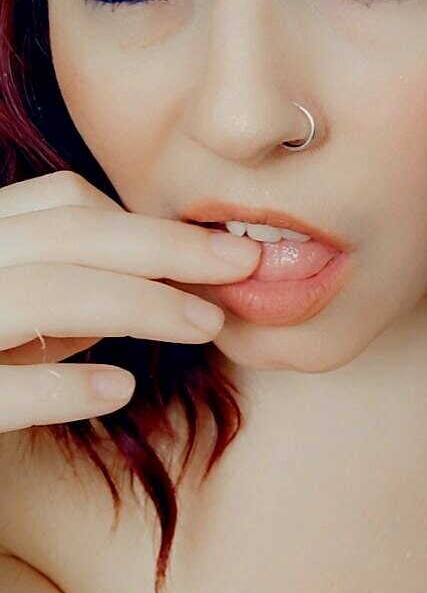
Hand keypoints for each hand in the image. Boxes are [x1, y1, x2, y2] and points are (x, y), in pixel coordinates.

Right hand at [0, 170, 260, 431]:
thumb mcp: (19, 316)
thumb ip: (70, 291)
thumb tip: (163, 278)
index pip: (62, 204)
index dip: (148, 222)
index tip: (216, 248)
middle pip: (67, 236)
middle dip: (165, 249)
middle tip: (238, 270)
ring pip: (44, 291)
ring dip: (137, 302)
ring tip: (203, 324)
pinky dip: (62, 384)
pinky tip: (119, 388)